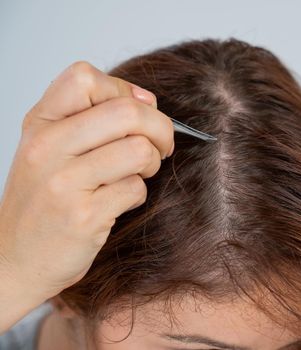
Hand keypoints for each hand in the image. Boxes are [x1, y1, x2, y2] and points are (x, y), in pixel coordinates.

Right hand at [0, 61, 173, 331]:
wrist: (14, 260)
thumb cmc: (42, 201)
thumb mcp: (51, 148)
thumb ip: (92, 117)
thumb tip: (147, 99)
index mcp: (40, 123)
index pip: (85, 77)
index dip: (122, 91)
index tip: (134, 113)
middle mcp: (47, 147)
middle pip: (127, 112)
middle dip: (159, 128)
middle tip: (160, 145)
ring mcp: (62, 182)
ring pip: (139, 150)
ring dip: (151, 163)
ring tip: (137, 173)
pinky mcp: (82, 216)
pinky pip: (135, 188)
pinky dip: (138, 194)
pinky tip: (120, 201)